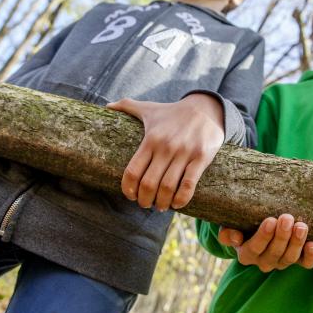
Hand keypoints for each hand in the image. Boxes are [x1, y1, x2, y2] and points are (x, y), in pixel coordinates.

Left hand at [106, 93, 223, 210]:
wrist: (205, 108)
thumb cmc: (173, 112)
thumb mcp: (149, 108)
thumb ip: (127, 106)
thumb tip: (107, 106)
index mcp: (150, 139)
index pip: (133, 171)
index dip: (129, 189)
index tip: (130, 196)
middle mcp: (166, 147)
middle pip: (149, 184)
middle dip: (144, 200)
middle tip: (145, 204)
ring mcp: (184, 153)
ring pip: (168, 188)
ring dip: (162, 203)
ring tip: (160, 206)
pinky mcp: (201, 158)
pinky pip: (189, 184)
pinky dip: (181, 199)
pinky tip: (177, 204)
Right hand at [218, 214, 312, 271]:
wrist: (255, 228)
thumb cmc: (241, 225)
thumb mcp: (229, 226)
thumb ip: (227, 233)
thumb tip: (234, 238)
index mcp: (246, 254)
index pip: (255, 248)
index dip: (263, 236)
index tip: (270, 221)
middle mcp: (264, 262)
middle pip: (274, 253)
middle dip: (282, 235)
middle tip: (286, 218)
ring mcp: (281, 262)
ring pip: (290, 258)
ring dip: (296, 242)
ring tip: (301, 226)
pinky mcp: (297, 261)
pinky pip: (305, 264)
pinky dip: (310, 256)